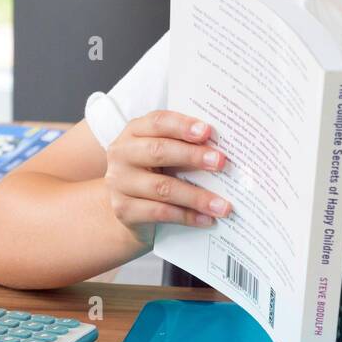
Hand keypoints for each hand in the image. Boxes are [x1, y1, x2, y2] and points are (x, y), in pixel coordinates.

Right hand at [104, 110, 233, 242]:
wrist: (127, 206)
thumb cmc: (153, 172)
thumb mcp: (163, 152)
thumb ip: (183, 145)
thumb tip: (221, 149)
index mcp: (134, 132)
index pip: (157, 122)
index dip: (182, 125)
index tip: (207, 131)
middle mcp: (122, 154)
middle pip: (159, 151)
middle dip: (193, 156)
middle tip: (221, 162)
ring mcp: (119, 183)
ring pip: (163, 187)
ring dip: (197, 196)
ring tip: (222, 205)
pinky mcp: (123, 209)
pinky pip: (159, 212)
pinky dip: (186, 216)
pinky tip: (206, 219)